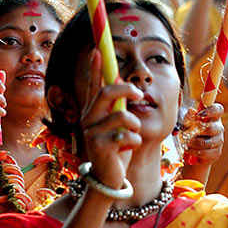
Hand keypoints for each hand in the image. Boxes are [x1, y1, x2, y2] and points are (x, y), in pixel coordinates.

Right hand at [80, 50, 142, 188]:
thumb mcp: (117, 123)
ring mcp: (91, 132)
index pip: (94, 83)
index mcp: (93, 110)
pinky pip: (126, 135)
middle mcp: (88, 118)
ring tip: (134, 133)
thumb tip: (121, 78)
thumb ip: (117, 104)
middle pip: (107, 92)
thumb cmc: (116, 148)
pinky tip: (129, 148)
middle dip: (126, 89)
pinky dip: (134, 141)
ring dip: (135, 124)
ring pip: (121, 115)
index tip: (97, 48)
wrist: (108, 178)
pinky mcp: (99, 147)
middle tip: (138, 93)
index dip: (95, 66)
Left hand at [181, 103, 223, 165]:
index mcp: (213, 117)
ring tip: (186, 143)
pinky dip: (195, 152)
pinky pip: (206, 153)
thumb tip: (191, 110)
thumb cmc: (190, 130)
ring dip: (194, 143)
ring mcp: (219, 141)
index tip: (199, 114)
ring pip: (208, 142)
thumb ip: (189, 116)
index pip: (218, 110)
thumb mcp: (187, 122)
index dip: (211, 111)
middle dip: (197, 131)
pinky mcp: (216, 153)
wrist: (191, 149)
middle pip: (212, 128)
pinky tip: (189, 150)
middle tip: (186, 133)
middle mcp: (218, 128)